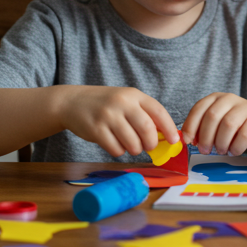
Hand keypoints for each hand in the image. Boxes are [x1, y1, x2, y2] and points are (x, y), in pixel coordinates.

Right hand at [57, 86, 179, 158]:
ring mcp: (108, 116)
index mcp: (134, 95)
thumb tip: (164, 136)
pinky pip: (116, 149)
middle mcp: (122, 103)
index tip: (175, 141)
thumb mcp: (125, 101)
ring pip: (133, 143)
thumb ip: (143, 114)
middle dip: (151, 143)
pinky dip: (119, 151)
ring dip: (135, 149)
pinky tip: (114, 143)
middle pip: (147, 130)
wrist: (72, 102)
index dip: (170, 128)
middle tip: (148, 147)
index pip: (158, 111)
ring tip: (129, 144)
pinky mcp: (96, 130)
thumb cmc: (104, 104)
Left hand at [181, 93, 246, 155]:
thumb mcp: (216, 122)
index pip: (198, 108)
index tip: (188, 141)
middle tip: (205, 151)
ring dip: (221, 143)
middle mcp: (229, 99)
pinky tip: (234, 151)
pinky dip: (236, 147)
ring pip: (228, 125)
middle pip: (212, 116)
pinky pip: (244, 135)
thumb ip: (201, 128)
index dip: (190, 126)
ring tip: (221, 151)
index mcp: (215, 98)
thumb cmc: (233, 125)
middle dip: (205, 137)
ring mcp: (245, 107)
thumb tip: (187, 140)